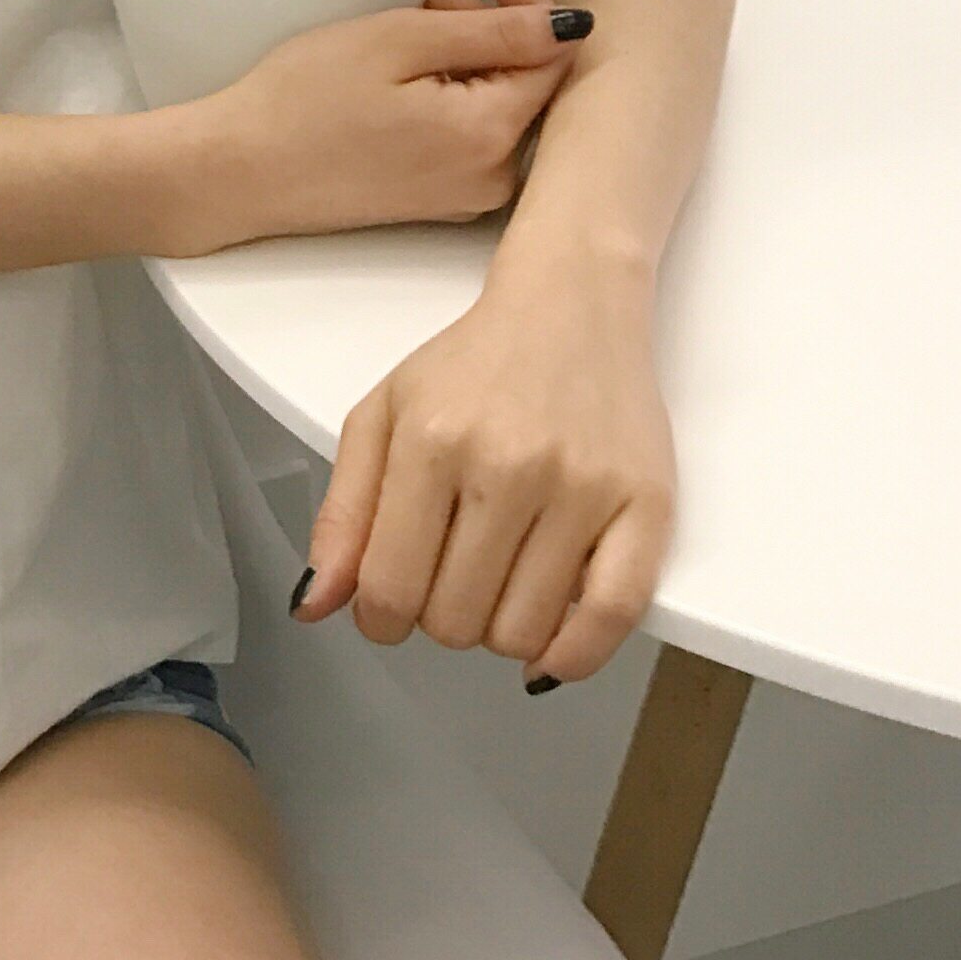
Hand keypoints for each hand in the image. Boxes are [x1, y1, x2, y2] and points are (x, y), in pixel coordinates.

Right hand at [150, 0, 586, 253]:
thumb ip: (495, 32)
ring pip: (501, 109)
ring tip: (406, 33)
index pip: (558, 60)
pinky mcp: (438, 203)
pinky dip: (453, 97)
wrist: (239, 171)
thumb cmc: (305, 100)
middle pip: (530, 86)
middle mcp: (495, 179)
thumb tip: (574, 25)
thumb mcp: (399, 41)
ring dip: (469, 61)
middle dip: (493, 32)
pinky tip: (403, 79)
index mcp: (492, 136)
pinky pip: (474, 139)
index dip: (533, 8)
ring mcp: (466, 197)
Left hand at [291, 0, 675, 685]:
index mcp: (431, 440)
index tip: (388, 606)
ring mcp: (581, 488)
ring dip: (499, 632)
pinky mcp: (645, 505)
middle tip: (450, 577)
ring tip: (497, 584)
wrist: (572, 304)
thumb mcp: (383, 415)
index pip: (389, 587)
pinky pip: (610, 620)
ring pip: (522, 631)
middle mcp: (507, 465)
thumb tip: (314, 604)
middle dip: (438, 617)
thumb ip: (342, 513)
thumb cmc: (473, 364)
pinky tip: (548, 643)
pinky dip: (572, 655)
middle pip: (454, 619)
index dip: (379, 618)